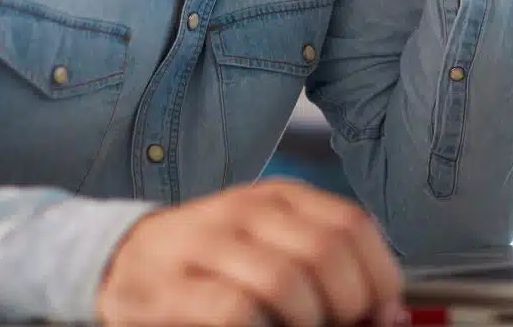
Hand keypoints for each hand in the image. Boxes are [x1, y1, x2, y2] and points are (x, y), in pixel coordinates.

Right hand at [96, 178, 402, 326]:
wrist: (120, 260)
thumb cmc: (212, 263)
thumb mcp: (272, 246)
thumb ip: (329, 270)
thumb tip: (392, 315)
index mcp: (280, 198)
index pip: (352, 226)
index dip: (379, 277)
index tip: (382, 312)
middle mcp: (245, 211)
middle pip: (326, 253)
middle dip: (348, 306)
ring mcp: (204, 245)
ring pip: (285, 281)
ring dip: (307, 322)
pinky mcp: (171, 288)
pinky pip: (235, 312)